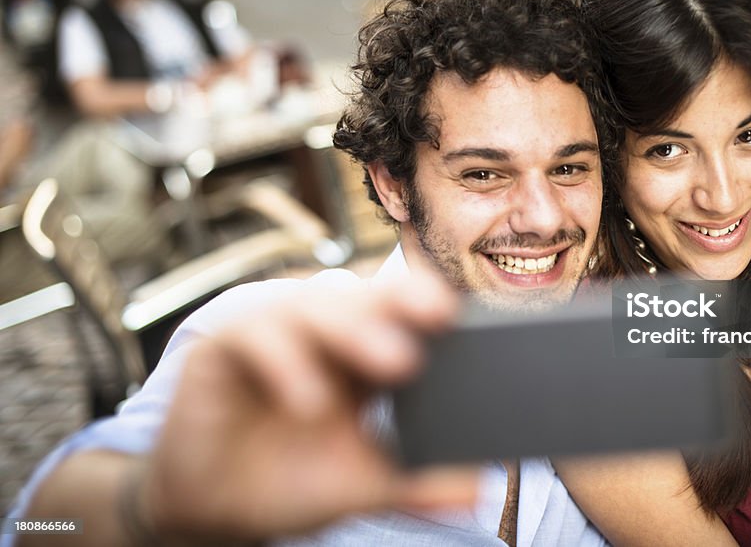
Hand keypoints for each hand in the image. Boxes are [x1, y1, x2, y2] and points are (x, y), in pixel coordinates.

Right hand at [139, 273, 477, 542]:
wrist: (213, 511)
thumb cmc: (291, 480)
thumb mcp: (362, 484)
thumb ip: (415, 482)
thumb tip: (478, 488)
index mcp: (360, 354)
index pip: (397, 310)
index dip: (427, 302)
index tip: (460, 315)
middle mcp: (318, 334)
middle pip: (362, 298)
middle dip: (400, 305)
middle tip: (436, 318)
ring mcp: (271, 335)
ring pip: (311, 307)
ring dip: (351, 330)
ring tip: (393, 364)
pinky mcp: (222, 351)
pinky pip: (252, 337)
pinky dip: (283, 362)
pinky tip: (310, 400)